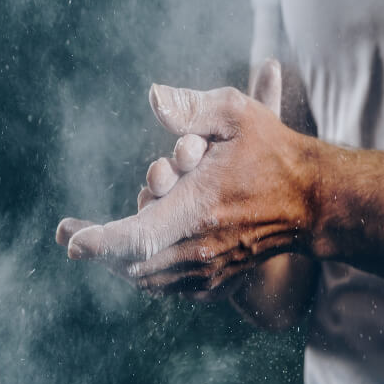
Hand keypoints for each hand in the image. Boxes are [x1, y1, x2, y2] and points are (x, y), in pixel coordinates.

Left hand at [56, 60, 319, 293]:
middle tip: (72, 235)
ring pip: (147, 278)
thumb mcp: (238, 113)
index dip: (100, 241)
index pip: (137, 236)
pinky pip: (168, 286)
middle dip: (100, 250)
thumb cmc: (273, 152)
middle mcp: (200, 248)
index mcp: (198, 209)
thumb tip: (153, 97)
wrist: (314, 201)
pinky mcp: (217, 280)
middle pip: (132, 262)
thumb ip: (192, 106)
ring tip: (96, 245)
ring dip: (120, 262)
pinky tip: (134, 258)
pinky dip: (146, 273)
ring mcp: (210, 270)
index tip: (69, 242)